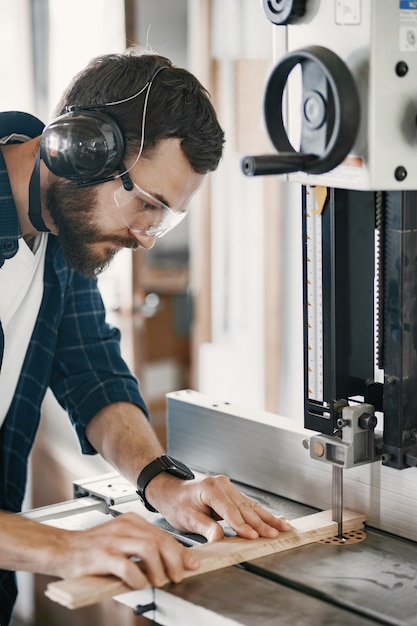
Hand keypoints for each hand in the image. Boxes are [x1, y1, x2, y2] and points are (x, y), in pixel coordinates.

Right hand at [52, 512, 198, 587]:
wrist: (63, 548)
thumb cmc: (93, 548)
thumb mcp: (121, 539)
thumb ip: (141, 546)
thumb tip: (170, 562)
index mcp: (131, 521)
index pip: (163, 534)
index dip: (180, 551)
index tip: (191, 564)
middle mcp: (125, 526)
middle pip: (160, 539)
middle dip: (174, 560)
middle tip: (177, 576)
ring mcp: (113, 539)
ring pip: (148, 548)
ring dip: (158, 569)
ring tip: (159, 581)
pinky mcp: (102, 555)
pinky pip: (127, 566)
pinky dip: (138, 578)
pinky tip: (139, 585)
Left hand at [147, 474, 291, 541]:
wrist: (170, 490)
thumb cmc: (176, 503)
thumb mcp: (186, 518)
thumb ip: (205, 527)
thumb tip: (219, 538)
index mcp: (211, 488)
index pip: (230, 510)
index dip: (242, 525)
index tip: (253, 536)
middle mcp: (222, 485)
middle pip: (245, 507)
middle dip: (261, 522)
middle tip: (275, 533)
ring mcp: (228, 487)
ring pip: (251, 505)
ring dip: (267, 518)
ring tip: (283, 526)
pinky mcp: (232, 493)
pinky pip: (248, 504)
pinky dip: (262, 513)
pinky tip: (277, 517)